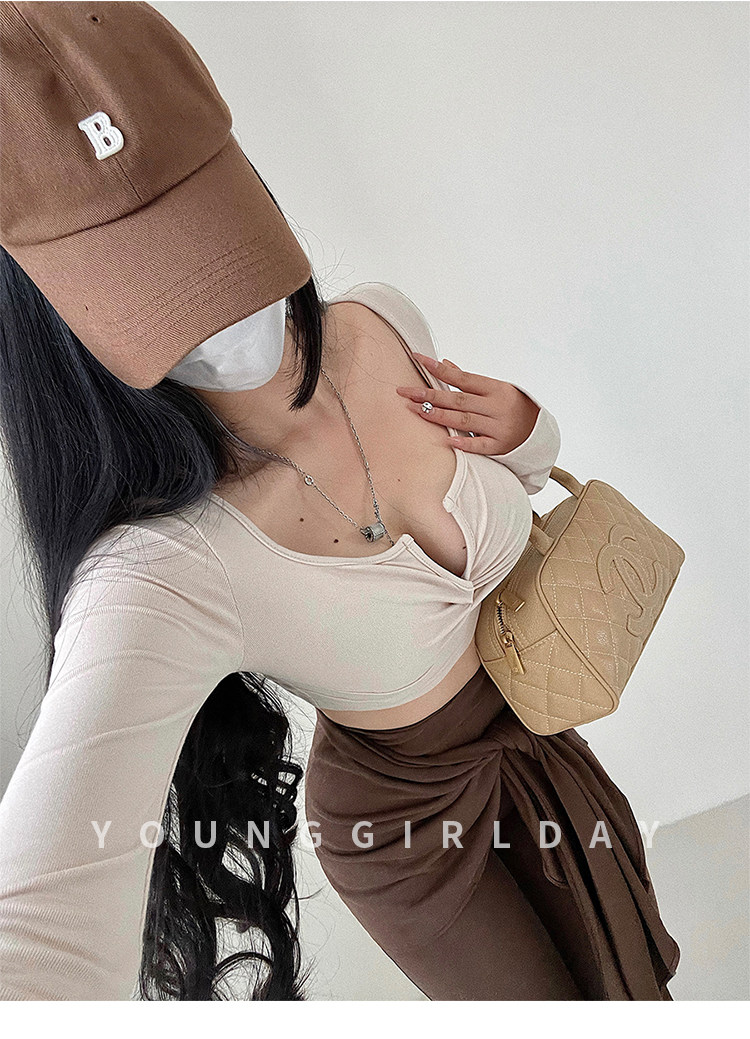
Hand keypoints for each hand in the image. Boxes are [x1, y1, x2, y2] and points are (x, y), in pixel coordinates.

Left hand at [396, 353, 539, 453]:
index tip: (417, 358)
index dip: (439, 368)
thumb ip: (468, 380)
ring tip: (414, 409)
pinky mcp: (499, 447)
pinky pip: (480, 445)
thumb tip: (444, 362)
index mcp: (496, 389)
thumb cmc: (511, 406)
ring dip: (437, 415)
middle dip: (429, 395)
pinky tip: (447, 440)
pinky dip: (464, 442)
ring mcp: (498, 427)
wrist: (538, 433)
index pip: (462, 377)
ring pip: (464, 421)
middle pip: (458, 400)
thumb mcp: (495, 388)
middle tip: (404, 392)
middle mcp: (496, 407)